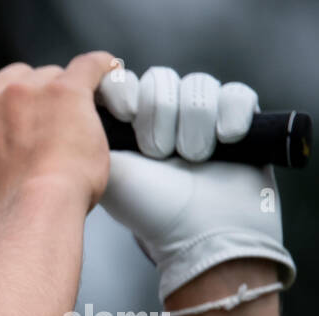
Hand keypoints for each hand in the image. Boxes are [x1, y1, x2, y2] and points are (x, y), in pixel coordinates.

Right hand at [0, 51, 115, 227]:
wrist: (32, 213)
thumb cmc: (5, 213)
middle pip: (11, 76)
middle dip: (27, 96)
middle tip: (43, 128)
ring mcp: (29, 91)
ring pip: (50, 75)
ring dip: (62, 95)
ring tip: (75, 128)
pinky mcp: (67, 91)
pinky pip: (91, 66)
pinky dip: (101, 70)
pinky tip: (108, 78)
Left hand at [96, 64, 295, 303]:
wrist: (201, 233)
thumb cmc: (150, 209)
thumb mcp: (109, 172)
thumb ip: (90, 135)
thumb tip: (81, 101)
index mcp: (130, 125)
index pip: (126, 80)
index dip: (126, 90)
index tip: (125, 113)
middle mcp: (165, 116)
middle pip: (161, 79)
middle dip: (159, 114)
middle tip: (158, 152)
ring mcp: (203, 116)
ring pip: (198, 85)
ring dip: (193, 123)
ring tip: (192, 158)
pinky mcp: (238, 120)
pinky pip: (237, 94)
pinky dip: (229, 117)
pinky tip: (223, 141)